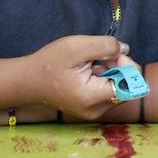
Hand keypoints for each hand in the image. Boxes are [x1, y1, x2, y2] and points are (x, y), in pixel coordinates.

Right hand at [24, 35, 138, 121]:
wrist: (27, 81)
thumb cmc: (49, 63)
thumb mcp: (77, 46)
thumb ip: (105, 46)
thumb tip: (124, 49)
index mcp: (92, 97)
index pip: (130, 86)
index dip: (128, 67)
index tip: (112, 55)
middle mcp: (96, 110)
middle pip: (127, 87)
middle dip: (120, 67)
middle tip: (102, 56)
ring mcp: (94, 111)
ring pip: (119, 89)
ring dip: (113, 72)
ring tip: (93, 63)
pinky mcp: (91, 108)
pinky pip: (109, 92)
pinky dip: (105, 78)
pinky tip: (91, 71)